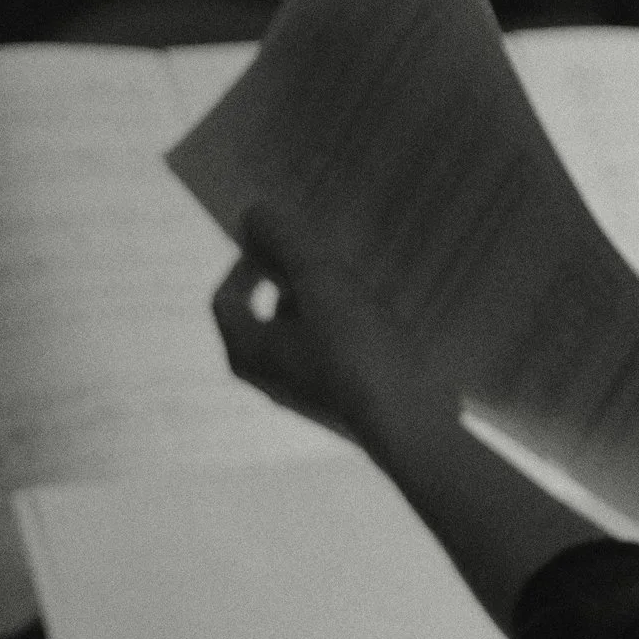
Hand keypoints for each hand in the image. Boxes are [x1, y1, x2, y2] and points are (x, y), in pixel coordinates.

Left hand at [210, 206, 434, 448]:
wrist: (411, 425)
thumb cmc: (358, 353)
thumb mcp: (321, 282)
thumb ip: (285, 241)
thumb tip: (254, 212)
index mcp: (247, 351)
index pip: (227, 297)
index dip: (248, 263)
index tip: (286, 243)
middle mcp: (269, 376)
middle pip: (270, 312)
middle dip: (298, 279)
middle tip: (332, 258)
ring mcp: (307, 392)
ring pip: (307, 331)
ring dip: (329, 303)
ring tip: (365, 285)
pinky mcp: (343, 401)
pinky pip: (336, 352)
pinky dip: (351, 330)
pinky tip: (385, 320)